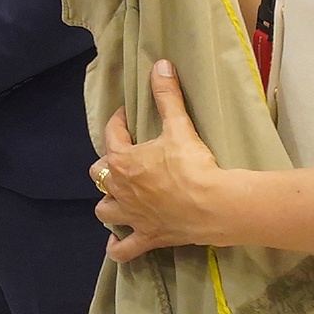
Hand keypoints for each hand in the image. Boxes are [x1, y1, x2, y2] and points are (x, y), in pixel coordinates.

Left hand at [91, 61, 232, 261]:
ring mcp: (131, 217)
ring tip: (119, 198)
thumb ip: (167, 95)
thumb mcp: (179, 126)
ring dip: (108, 204)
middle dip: (108, 165)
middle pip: (100, 175)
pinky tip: (117, 244)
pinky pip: (123, 250)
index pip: (112, 134)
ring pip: (105, 211)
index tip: (127, 116)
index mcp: (123, 161)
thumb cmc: (192, 164)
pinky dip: (118, 248)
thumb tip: (160, 63)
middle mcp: (120, 190)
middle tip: (126, 158)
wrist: (213, 205)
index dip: (118, 122)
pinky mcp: (146, 237)